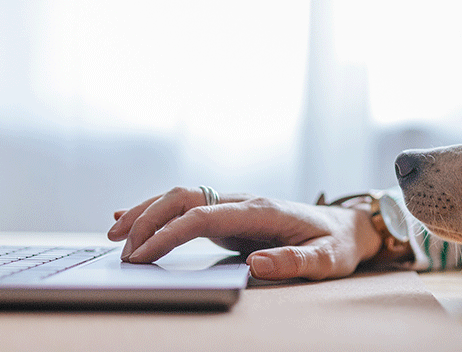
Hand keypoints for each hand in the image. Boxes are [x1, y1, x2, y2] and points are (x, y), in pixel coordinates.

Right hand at [107, 188, 382, 279]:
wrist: (349, 227)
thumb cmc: (338, 245)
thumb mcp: (328, 260)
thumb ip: (295, 263)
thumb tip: (256, 264)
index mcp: (262, 210)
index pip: (204, 215)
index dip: (169, 233)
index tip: (142, 255)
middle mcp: (244, 200)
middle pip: (184, 198)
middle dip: (147, 219)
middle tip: (120, 250)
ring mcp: (235, 204)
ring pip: (181, 197)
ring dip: (146, 212)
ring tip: (112, 234)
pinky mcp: (230, 214)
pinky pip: (188, 207)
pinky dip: (158, 211)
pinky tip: (129, 217)